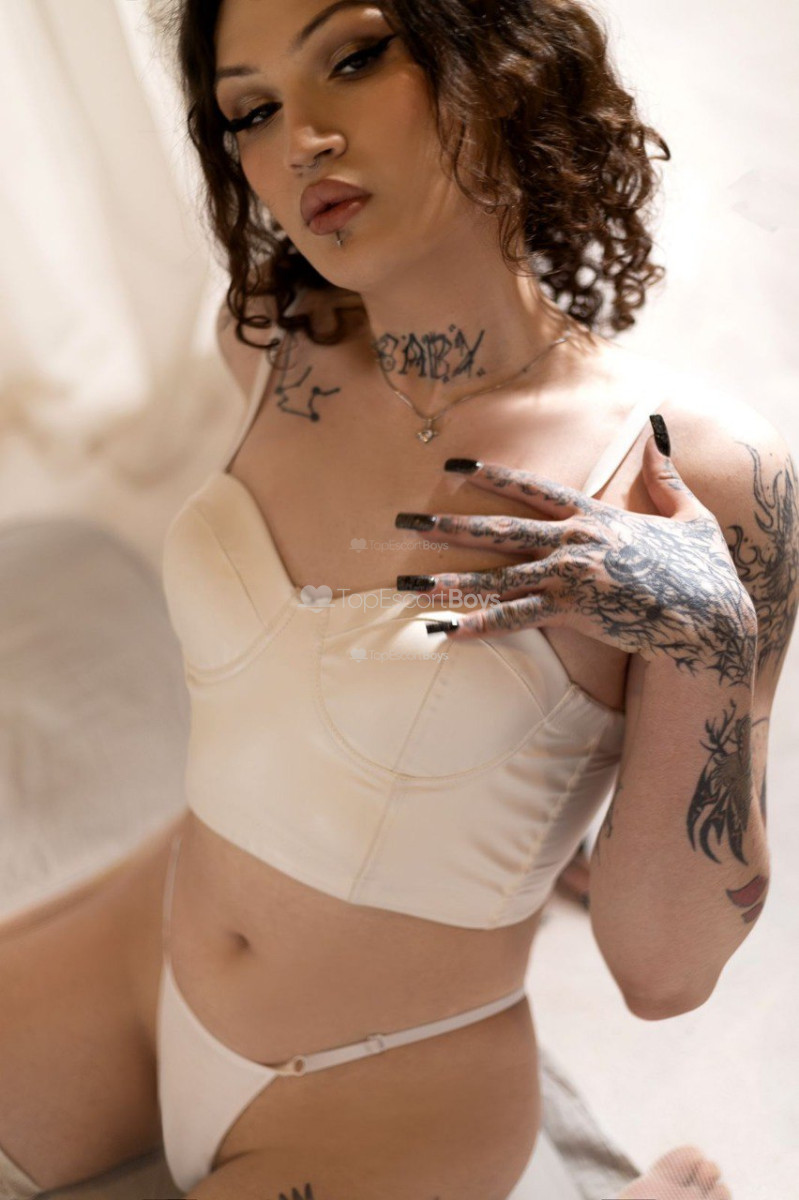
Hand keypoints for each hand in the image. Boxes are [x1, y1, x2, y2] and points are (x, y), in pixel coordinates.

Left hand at [395, 425, 756, 679]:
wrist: (709, 618)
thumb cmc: (703, 573)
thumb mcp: (690, 515)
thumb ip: (667, 475)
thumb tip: (659, 430)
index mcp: (596, 517)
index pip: (534, 489)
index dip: (493, 475)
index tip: (456, 466)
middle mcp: (575, 541)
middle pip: (500, 529)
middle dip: (450, 524)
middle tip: (408, 519)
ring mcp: (571, 576)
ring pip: (497, 576)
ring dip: (450, 579)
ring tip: (409, 581)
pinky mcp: (573, 611)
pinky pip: (515, 619)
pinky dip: (478, 626)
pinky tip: (443, 631)